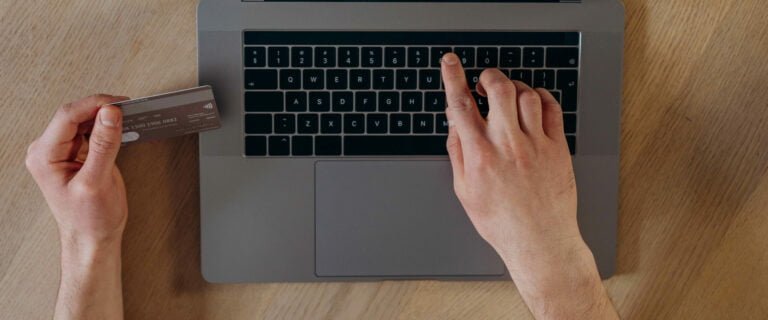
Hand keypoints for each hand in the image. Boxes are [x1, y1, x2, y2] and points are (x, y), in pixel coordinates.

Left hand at [26, 94, 128, 245]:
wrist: (92, 239)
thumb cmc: (89, 220)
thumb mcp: (97, 182)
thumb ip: (103, 145)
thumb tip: (109, 114)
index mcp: (44, 156)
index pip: (67, 116)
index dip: (94, 105)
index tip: (118, 104)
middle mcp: (48, 151)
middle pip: (74, 115)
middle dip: (100, 109)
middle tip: (126, 109)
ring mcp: (61, 152)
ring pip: (83, 121)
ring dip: (104, 117)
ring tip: (126, 118)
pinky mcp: (76, 154)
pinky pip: (89, 131)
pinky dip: (105, 128)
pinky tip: (118, 129)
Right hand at [441, 53, 616, 317]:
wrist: (539, 240)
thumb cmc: (501, 222)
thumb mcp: (465, 191)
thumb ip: (457, 153)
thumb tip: (454, 125)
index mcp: (480, 155)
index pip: (461, 106)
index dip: (453, 78)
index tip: (450, 62)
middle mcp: (507, 145)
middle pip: (498, 89)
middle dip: (489, 77)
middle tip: (485, 81)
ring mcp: (535, 144)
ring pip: (526, 94)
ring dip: (514, 87)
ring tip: (508, 96)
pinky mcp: (557, 148)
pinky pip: (551, 108)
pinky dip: (541, 97)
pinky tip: (533, 102)